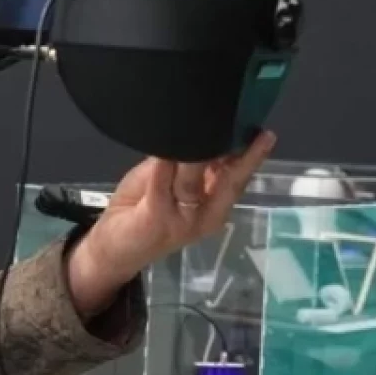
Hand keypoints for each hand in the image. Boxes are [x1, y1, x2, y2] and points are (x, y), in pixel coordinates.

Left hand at [66, 130, 277, 318]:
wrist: (113, 249)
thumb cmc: (139, 209)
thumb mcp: (164, 180)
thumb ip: (182, 161)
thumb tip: (198, 131)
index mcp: (214, 206)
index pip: (238, 178)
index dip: (250, 155)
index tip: (262, 132)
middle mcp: (207, 215)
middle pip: (229, 180)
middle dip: (240, 154)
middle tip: (247, 126)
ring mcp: (184, 219)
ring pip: (193, 179)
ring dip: (194, 152)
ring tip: (200, 127)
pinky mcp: (158, 219)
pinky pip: (161, 186)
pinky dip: (163, 167)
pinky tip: (166, 151)